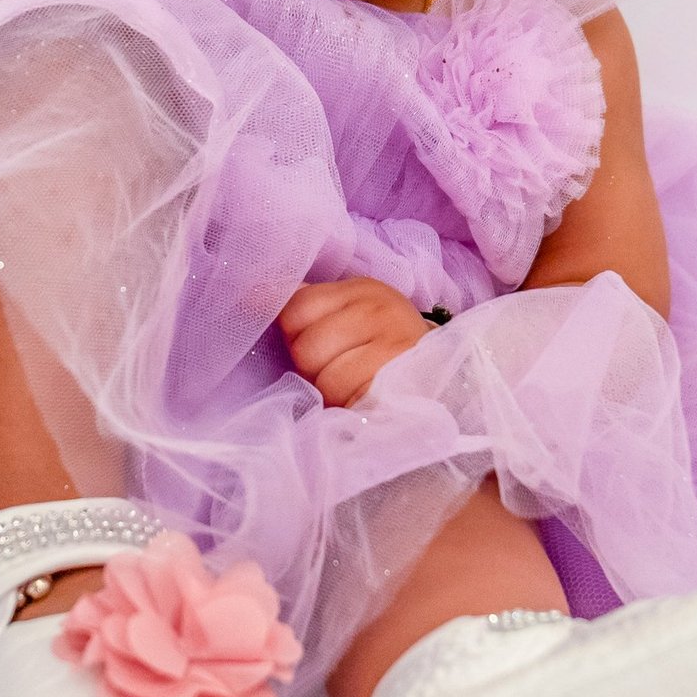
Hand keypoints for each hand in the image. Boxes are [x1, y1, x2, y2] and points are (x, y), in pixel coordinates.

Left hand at [277, 277, 434, 408]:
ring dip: (334, 394)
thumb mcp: (349, 318)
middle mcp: (379, 308)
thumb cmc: (385, 351)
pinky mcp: (400, 378)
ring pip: (324, 379)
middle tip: (342, 372)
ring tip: (355, 388)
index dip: (299, 339)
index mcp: (361, 289)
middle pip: (306, 348)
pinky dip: (349, 407)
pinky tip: (365, 401)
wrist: (447, 382)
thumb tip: (249, 292)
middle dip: (316, 370)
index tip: (325, 349)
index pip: (295, 309)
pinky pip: (347, 398)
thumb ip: (305, 308)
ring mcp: (393, 341)